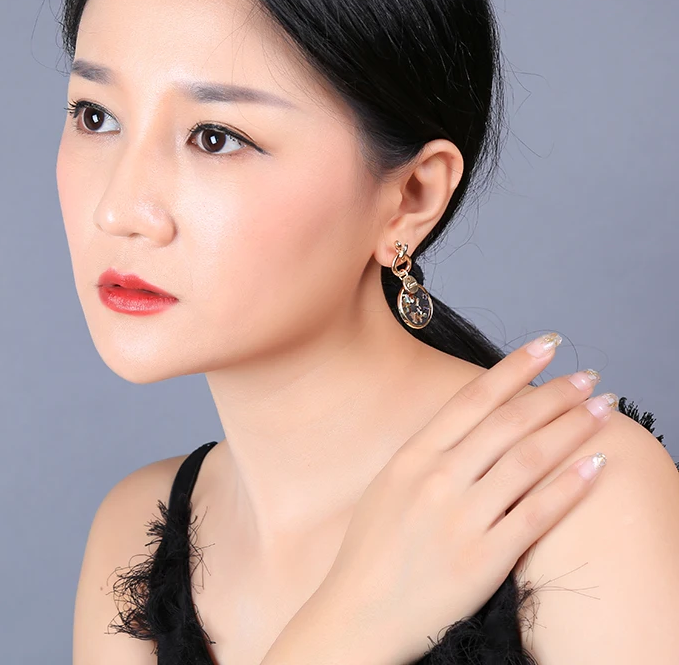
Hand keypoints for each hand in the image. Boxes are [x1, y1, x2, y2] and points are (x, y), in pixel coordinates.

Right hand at [314, 332, 615, 663]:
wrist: (358, 613)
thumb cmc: (370, 550)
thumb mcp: (388, 486)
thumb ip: (426, 455)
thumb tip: (467, 430)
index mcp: (412, 457)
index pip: (472, 399)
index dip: (514, 368)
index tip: (546, 345)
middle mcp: (438, 479)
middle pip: (508, 423)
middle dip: (554, 393)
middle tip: (588, 374)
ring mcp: (461, 517)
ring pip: (528, 460)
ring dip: (571, 429)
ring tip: (600, 409)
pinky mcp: (483, 558)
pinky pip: (536, 515)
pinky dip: (569, 487)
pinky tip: (594, 466)